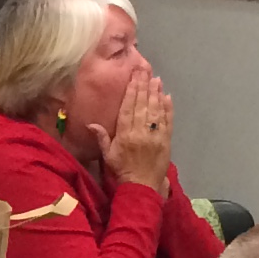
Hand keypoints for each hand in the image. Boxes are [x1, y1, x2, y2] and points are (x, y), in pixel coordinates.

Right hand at [89, 76, 172, 190]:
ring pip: (156, 110)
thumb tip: (90, 123)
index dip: (131, 91)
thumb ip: (102, 137)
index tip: (134, 77)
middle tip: (145, 71)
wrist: (142, 186)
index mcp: (125, 134)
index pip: (128, 108)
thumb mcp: (108, 155)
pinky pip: (168, 121)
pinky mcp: (166, 140)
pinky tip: (167, 96)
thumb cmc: (122, 169)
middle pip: (143, 105)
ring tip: (156, 79)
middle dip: (144, 86)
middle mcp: (141, 132)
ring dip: (156, 93)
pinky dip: (168, 108)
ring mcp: (156, 135)